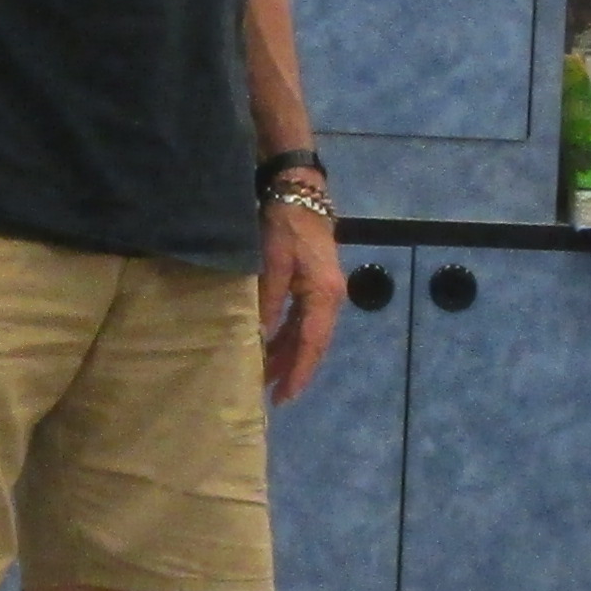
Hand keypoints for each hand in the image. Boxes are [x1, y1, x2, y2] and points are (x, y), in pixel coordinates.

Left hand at [255, 196, 345, 406]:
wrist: (299, 193)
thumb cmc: (284, 226)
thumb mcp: (272, 264)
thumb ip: (269, 301)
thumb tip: (261, 337)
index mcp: (322, 295)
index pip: (312, 344)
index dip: (298, 372)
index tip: (285, 396)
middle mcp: (330, 299)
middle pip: (314, 344)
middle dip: (294, 369)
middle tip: (273, 395)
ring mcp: (325, 292)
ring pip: (309, 334)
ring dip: (290, 355)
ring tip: (269, 376)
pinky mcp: (316, 285)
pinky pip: (305, 320)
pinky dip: (290, 337)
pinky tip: (274, 347)